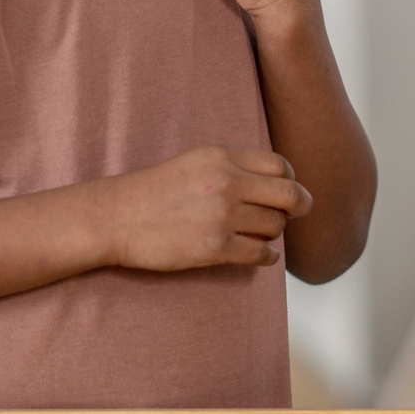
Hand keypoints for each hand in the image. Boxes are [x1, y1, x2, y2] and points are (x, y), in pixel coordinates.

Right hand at [106, 145, 312, 270]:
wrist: (116, 217)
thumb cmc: (154, 191)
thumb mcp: (196, 161)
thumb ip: (233, 167)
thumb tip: (275, 182)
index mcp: (222, 157)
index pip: (281, 166)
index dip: (291, 181)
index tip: (287, 192)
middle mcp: (226, 183)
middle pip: (289, 195)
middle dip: (298, 206)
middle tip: (295, 214)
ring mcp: (221, 216)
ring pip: (275, 227)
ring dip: (273, 233)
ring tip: (258, 234)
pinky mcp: (214, 248)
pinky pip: (261, 254)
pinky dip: (266, 256)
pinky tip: (258, 254)